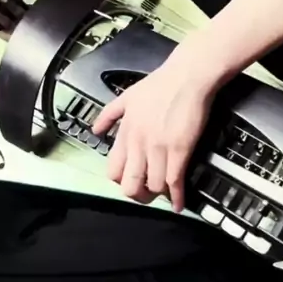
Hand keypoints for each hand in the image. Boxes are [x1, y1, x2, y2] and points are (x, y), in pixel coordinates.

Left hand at [92, 63, 215, 212]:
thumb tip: (95, 131)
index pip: (114, 171)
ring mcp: (158, 148)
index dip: (123, 182)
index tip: (133, 182)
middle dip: (140, 196)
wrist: (187, 76)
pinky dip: (176, 198)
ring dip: (159, 195)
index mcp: (125, 133)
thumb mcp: (126, 97)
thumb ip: (108, 115)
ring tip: (165, 195)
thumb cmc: (160, 84)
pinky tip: (178, 205)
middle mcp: (138, 144)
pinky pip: (174, 181)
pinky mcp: (179, 150)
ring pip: (153, 187)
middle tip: (149, 195)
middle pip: (131, 185)